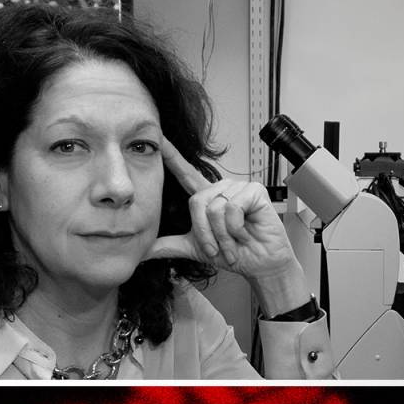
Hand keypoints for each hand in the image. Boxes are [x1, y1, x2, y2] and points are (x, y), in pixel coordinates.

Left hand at [144, 137, 308, 314]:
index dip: (172, 157)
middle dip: (204, 233)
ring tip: (233, 242)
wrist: (260, 264)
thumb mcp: (195, 249)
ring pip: (214, 208)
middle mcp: (221, 189)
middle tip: (217, 248)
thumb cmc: (235, 253)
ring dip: (222, 235)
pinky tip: (246, 233)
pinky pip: (232, 208)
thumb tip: (143, 250)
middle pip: (196, 202)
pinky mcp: (254, 191)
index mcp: (207, 198)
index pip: (186, 173)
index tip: (158, 139)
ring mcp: (238, 188)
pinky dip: (235, 228)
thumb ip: (169, 246)